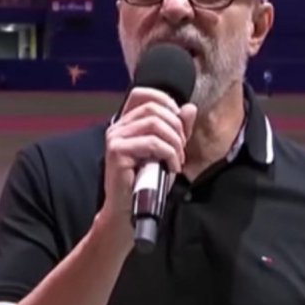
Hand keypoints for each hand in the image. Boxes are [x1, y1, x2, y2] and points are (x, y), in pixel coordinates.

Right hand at [97, 88, 196, 246]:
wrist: (128, 211)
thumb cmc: (146, 184)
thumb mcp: (167, 152)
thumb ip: (177, 130)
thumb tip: (189, 108)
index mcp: (126, 123)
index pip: (143, 94)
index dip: (166, 101)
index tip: (179, 124)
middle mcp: (117, 127)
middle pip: (154, 108)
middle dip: (176, 127)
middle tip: (181, 149)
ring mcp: (115, 137)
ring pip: (155, 124)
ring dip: (174, 142)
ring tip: (177, 160)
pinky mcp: (117, 151)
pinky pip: (152, 143)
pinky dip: (169, 154)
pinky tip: (171, 168)